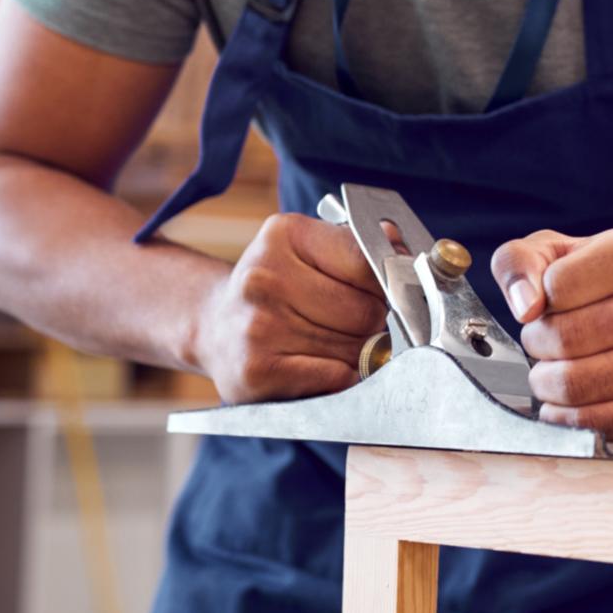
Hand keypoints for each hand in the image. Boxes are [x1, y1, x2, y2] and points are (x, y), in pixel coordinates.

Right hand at [191, 213, 386, 402]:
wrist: (214, 325)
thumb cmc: (275, 286)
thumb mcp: (310, 248)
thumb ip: (358, 246)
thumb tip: (398, 244)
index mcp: (284, 235)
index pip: (369, 262)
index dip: (386, 284)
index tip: (382, 292)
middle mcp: (264, 278)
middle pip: (366, 311)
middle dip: (372, 322)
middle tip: (351, 323)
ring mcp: (257, 327)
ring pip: (355, 348)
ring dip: (358, 352)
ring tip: (331, 343)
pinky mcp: (256, 372)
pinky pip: (336, 377)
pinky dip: (342, 377)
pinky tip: (324, 366)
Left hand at [491, 224, 612, 440]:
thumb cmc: (612, 291)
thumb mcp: (563, 256)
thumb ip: (521, 260)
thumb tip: (525, 304)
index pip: (560, 284)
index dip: (540, 300)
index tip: (552, 305)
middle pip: (567, 336)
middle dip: (538, 344)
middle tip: (545, 344)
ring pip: (576, 383)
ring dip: (547, 383)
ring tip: (555, 372)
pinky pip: (594, 422)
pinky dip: (564, 417)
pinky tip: (567, 404)